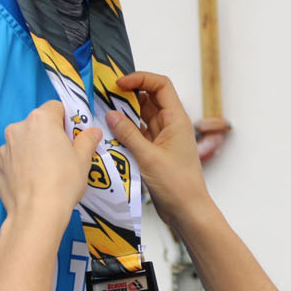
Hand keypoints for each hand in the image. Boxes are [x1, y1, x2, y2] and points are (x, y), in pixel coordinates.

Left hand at [0, 100, 100, 225]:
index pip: (55, 107)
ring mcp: (4, 150)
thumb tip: (93, 132)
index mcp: (40, 120)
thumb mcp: (83, 159)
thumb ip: (88, 140)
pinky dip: (22, 170)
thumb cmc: (63, 181)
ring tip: (46, 174)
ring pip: (23, 144)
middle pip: (37, 126)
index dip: (66, 121)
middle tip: (62, 157)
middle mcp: (17, 129)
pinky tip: (33, 185)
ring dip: (33, 152)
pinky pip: (13, 164)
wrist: (36, 214)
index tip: (73, 138)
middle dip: (48, 137)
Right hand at [107, 73, 210, 229]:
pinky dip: (126, 131)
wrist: (187, 211)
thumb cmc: (177, 185)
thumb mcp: (148, 157)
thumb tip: (111, 114)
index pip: (160, 85)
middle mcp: (171, 124)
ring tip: (103, 113)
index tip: (118, 84)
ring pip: (142, 117)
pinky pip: (139, 134)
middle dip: (128, 94)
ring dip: (125, 114)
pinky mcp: (155, 151)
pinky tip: (110, 133)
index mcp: (176, 119)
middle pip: (149, 98)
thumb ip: (128, 134)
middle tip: (104, 96)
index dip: (140, 79)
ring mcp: (163, 138)